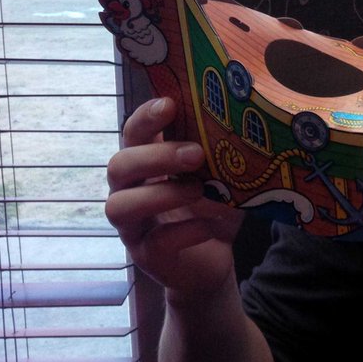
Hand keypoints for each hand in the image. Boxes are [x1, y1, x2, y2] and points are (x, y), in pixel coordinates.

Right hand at [105, 98, 242, 303]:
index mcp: (148, 161)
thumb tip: (244, 118)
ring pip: (120, 206)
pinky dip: (182, 232)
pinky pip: (153, 243)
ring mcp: (134, 225)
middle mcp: (132, 190)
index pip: (134, 132)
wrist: (218, 257)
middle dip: (156, 156)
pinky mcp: (146, 256)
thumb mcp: (221, 173)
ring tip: (198, 190)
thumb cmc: (214, 205)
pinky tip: (207, 227)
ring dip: (161, 194)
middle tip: (196, 154)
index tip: (170, 104)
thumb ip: (222, 150)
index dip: (146, 117)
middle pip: (118, 166)